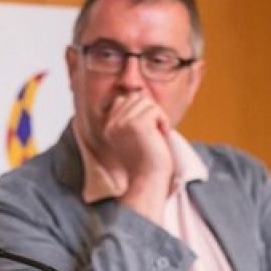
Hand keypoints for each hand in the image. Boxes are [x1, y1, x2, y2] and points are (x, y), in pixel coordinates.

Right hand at [103, 94, 173, 221]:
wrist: (148, 177)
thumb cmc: (145, 159)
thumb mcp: (132, 135)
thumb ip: (131, 115)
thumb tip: (139, 92)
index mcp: (107, 126)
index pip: (123, 100)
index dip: (140, 110)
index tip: (146, 130)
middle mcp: (111, 123)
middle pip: (135, 97)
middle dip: (150, 111)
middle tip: (154, 131)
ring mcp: (122, 123)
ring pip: (146, 101)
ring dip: (157, 116)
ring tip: (157, 133)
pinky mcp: (136, 124)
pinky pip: (155, 110)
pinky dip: (163, 121)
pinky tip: (160, 135)